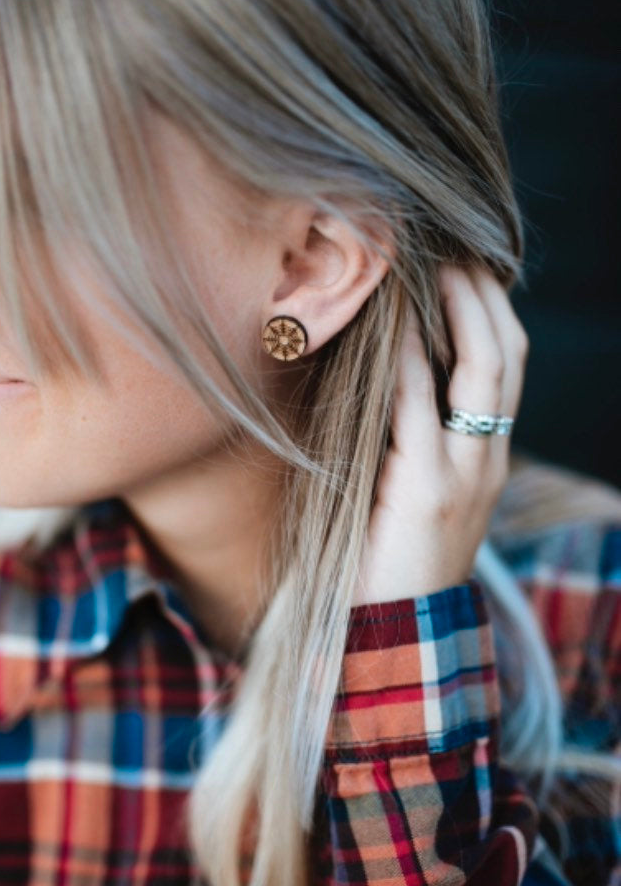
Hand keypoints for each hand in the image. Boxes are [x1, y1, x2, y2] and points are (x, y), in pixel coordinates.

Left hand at [353, 265, 528, 605]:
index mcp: (486, 458)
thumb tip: (377, 380)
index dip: (491, 312)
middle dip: (483, 296)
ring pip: (484, 370)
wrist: (392, 635)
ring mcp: (466, 474)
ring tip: (430, 266)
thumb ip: (408, 443)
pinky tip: (396, 325)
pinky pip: (423, 407)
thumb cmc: (385, 561)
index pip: (507, 368)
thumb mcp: (408, 495)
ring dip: (457, 310)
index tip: (464, 267)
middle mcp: (487, 459)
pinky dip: (414, 358)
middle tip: (454, 249)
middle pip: (507, 356)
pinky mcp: (428, 491)